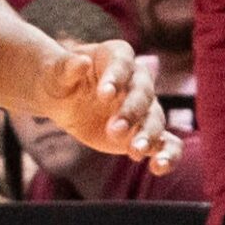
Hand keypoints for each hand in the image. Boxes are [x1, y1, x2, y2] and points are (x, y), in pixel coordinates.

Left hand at [30, 39, 179, 172]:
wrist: (65, 100)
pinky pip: (166, 143)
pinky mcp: (144, 132)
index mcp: (116, 57)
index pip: (123, 62)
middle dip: (131, 112)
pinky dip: (167, 155)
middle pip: (143, 93)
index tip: (104, 94)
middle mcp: (136, 80)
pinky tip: (159, 168)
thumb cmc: (60, 80)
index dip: (117, 77)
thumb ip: (67, 68)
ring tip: (135, 153)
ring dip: (148, 136)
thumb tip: (81, 62)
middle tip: (114, 131)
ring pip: (155, 119)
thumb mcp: (57, 73)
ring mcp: (143, 108)